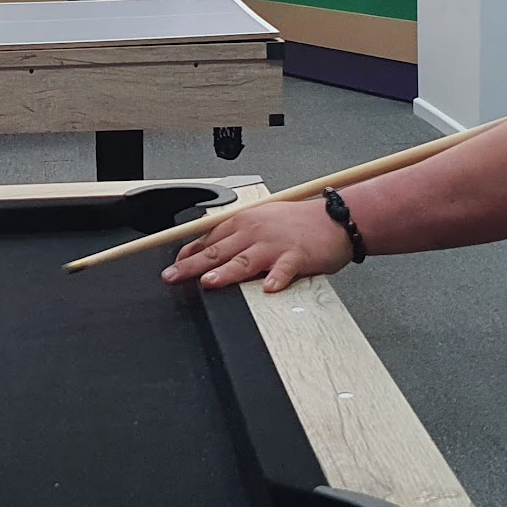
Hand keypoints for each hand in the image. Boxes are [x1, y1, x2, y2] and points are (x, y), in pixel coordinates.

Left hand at [161, 201, 354, 292]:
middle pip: (218, 251)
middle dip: (191, 265)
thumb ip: (236, 235)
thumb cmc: (297, 221)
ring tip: (210, 281)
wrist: (334, 218)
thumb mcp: (261, 220)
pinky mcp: (297, 256)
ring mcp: (275, 244)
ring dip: (226, 271)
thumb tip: (210, 250)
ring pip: (245, 259)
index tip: (173, 266)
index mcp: (243, 222)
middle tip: (172, 277)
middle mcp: (254, 232)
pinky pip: (285, 269)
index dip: (188, 254)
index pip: (208, 239)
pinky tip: (269, 288)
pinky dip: (277, 278)